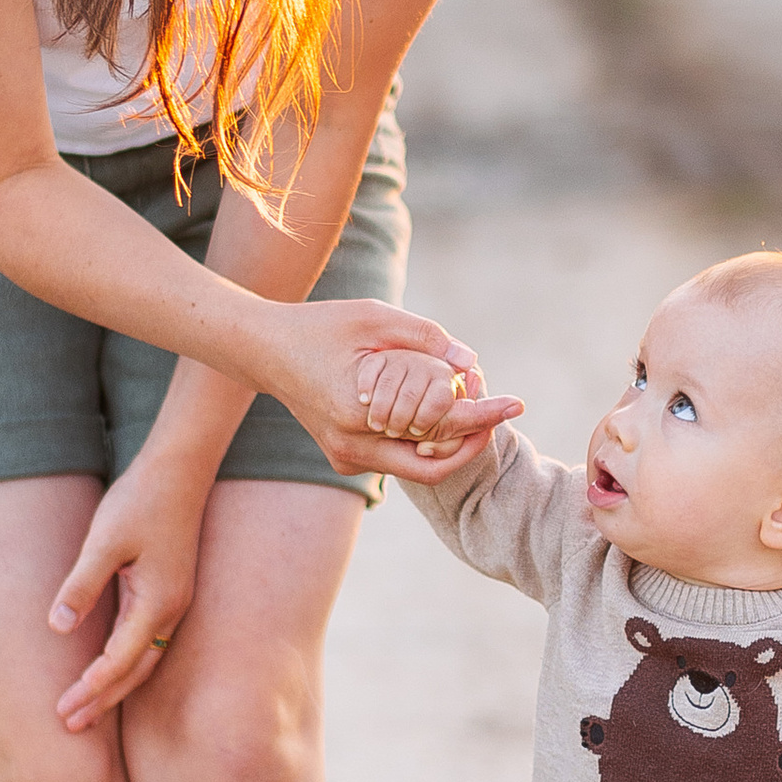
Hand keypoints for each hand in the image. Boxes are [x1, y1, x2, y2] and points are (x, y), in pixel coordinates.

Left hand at [49, 445, 213, 729]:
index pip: (120, 661)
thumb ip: (81, 586)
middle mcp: (171, 609)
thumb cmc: (140, 501)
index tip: (64, 710)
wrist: (179, 470)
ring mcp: (174, 602)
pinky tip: (107, 668)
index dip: (91, 688)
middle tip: (70, 725)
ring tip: (87, 709)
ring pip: (144, 659)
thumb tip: (58, 627)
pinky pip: (147, 641)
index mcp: (157, 602)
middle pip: (136, 671)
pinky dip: (126, 663)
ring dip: (115, 686)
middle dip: (103, 700)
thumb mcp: (104, 542)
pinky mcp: (168, 591)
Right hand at [251, 297, 499, 478]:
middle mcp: (351, 449)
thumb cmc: (321, 326)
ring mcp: (346, 459)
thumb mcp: (374, 317)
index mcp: (357, 415)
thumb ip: (425, 338)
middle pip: (435, 463)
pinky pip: (398, 457)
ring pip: (417, 464)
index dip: (482, 418)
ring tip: (464, 392)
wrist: (266, 350)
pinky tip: (435, 402)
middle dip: (471, 433)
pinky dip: (423, 436)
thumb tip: (471, 363)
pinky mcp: (345, 459)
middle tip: (489, 396)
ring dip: (447, 436)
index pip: (438, 431)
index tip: (516, 403)